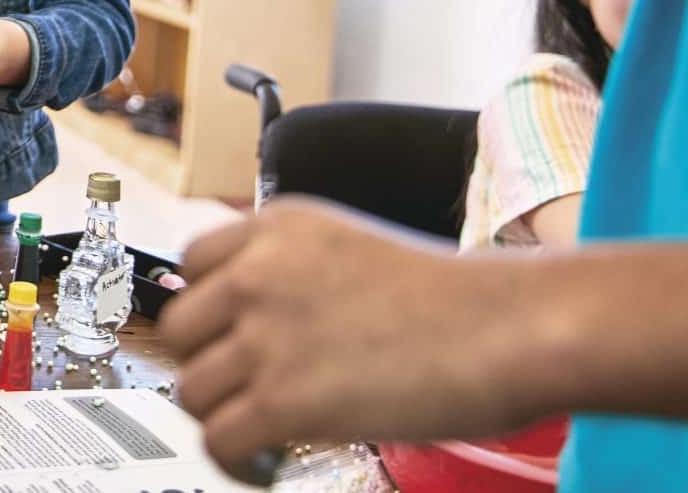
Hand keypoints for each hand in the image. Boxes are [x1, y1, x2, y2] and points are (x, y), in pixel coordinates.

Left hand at [162, 198, 552, 478]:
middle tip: (246, 386)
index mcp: (276, 228)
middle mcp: (257, 273)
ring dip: (222, 414)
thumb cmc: (455, 299)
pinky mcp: (281, 399)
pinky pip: (217, 438)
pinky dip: (234, 457)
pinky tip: (263, 459)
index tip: (226, 335)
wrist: (508, 328)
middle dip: (209, 361)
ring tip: (261, 427)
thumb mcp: (352, 247)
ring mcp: (265, 336)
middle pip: (179, 328)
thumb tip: (255, 318)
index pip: (192, 262)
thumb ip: (292, 271)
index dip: (210, 307)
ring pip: (191, 388)